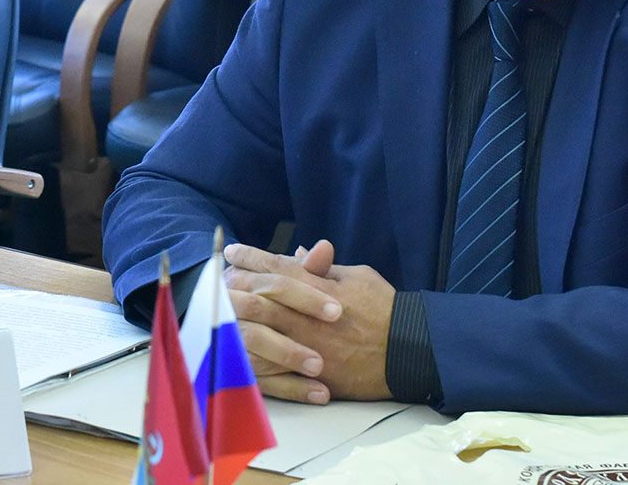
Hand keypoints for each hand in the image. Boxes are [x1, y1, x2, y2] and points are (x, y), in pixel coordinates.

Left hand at [224, 239, 395, 404]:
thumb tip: (303, 253)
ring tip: (219, 313)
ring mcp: (306, 349)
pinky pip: (271, 372)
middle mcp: (306, 319)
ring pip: (258, 336)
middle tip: (218, 279)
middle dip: (234, 286)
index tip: (233, 251)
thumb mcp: (357, 276)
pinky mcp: (310, 376)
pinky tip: (233, 352)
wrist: (409, 351)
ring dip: (235, 323)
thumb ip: (325, 268)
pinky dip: (250, 361)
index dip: (251, 258)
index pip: (276, 268)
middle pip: (258, 299)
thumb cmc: (385, 308)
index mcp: (318, 290)